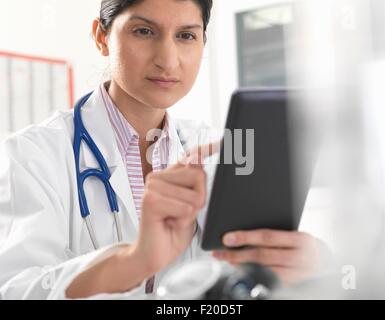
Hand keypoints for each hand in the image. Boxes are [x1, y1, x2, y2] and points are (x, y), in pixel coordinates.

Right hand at [66, 142, 219, 297]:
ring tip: (174, 219)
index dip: (205, 148)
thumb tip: (199, 161)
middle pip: (199, 175)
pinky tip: (169, 223)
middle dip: (199, 199)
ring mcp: (152, 187)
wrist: (153, 254)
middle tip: (183, 213)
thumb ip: (194, 185)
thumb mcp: (190, 205)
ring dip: (190, 213)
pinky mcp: (151, 200)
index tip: (220, 141)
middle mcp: (158, 177)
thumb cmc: (172, 230)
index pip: (190, 156)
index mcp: (169, 176)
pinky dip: (183, 221)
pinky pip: (185, 208)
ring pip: (194, 195)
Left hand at [213, 229, 328, 284]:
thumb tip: (246, 234)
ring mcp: (297, 274)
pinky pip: (269, 281)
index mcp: (300, 239)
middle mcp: (300, 257)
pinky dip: (253, 275)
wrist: (327, 264)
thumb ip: (277, 235)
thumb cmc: (307, 247)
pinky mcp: (293, 285)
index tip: (228, 238)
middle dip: (238, 254)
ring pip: (264, 271)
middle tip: (221, 252)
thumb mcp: (297, 236)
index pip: (267, 236)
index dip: (245, 237)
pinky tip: (242, 270)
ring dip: (242, 266)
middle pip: (262, 255)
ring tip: (228, 260)